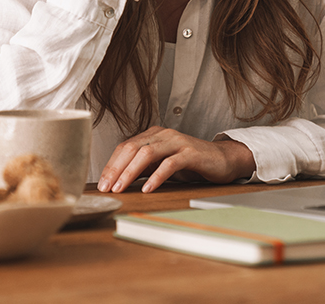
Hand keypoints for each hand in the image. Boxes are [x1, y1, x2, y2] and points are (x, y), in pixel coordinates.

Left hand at [98, 126, 255, 193]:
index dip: (111, 164)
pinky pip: (169, 163)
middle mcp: (163, 134)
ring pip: (147, 153)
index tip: (102, 183)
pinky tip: (148, 189)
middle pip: (132, 148)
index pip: (125, 146)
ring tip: (121, 188)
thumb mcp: (162, 164)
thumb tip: (118, 180)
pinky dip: (156, 177)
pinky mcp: (191, 153)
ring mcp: (177, 142)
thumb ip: (143, 168)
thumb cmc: (190, 163)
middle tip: (107, 188)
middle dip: (116, 169)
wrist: (222, 159)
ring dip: (131, 172)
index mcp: (153, 135)